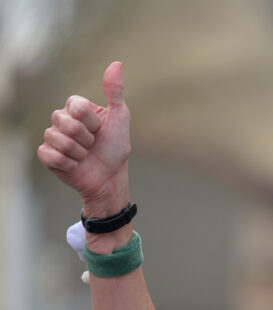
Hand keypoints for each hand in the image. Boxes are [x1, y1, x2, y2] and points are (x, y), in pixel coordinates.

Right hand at [37, 61, 129, 216]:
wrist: (110, 177)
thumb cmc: (115, 147)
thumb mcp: (120, 118)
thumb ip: (115, 92)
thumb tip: (116, 63)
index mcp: (76, 108)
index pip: (76, 105)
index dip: (92, 121)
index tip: (100, 129)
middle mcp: (61, 119)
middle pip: (67, 123)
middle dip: (87, 138)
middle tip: (93, 145)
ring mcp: (52, 137)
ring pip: (60, 140)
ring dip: (80, 153)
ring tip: (85, 156)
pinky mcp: (46, 155)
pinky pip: (50, 154)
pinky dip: (69, 164)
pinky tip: (75, 165)